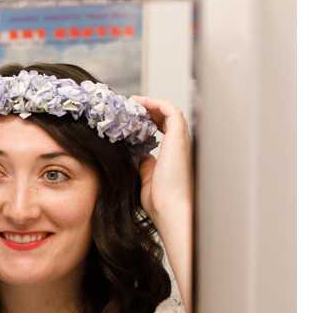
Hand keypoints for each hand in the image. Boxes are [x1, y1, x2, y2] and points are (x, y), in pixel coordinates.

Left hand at [137, 99, 191, 220]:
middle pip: (166, 119)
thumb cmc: (161, 203)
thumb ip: (145, 166)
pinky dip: (155, 103)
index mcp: (174, 156)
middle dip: (149, 111)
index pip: (163, 131)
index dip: (148, 124)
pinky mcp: (178, 135)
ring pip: (169, 111)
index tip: (132, 122)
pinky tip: (139, 103)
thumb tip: (140, 156)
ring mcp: (180, 139)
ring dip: (151, 105)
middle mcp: (180, 145)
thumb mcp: (147, 180)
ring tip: (133, 103)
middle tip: (130, 109)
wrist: (171, 209)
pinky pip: (169, 109)